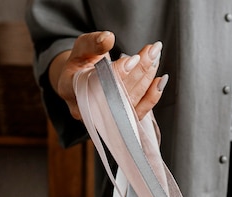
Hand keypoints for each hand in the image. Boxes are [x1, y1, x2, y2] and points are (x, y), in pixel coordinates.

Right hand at [49, 31, 167, 120]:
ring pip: (130, 103)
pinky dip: (151, 97)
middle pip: (118, 93)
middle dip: (138, 71)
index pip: (97, 84)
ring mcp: (105, 120)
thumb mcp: (80, 49)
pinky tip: (160, 82)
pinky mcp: (120, 123)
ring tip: (155, 59)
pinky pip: (138, 113)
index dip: (118, 73)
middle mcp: (88, 110)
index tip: (134, 58)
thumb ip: (92, 43)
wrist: (80, 85)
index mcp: (71, 89)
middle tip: (153, 52)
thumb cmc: (78, 65)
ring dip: (146, 80)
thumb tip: (109, 38)